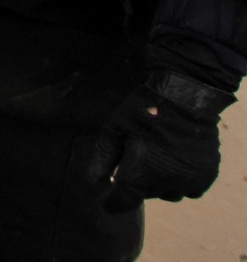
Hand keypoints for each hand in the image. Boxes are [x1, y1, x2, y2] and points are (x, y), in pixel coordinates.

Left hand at [86, 70, 233, 210]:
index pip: (123, 202)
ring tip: (156, 157)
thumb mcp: (115, 128)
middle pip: (145, 195)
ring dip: (159, 183)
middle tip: (135, 158)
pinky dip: (181, 182)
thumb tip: (93, 181)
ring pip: (169, 194)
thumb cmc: (143, 110)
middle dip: (137, 182)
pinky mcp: (206, 175)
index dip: (112, 203)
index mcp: (142, 173)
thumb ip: (104, 157)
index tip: (106, 201)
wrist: (184, 97)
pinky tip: (174, 161)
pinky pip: (190, 190)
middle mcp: (167, 182)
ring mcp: (189, 180)